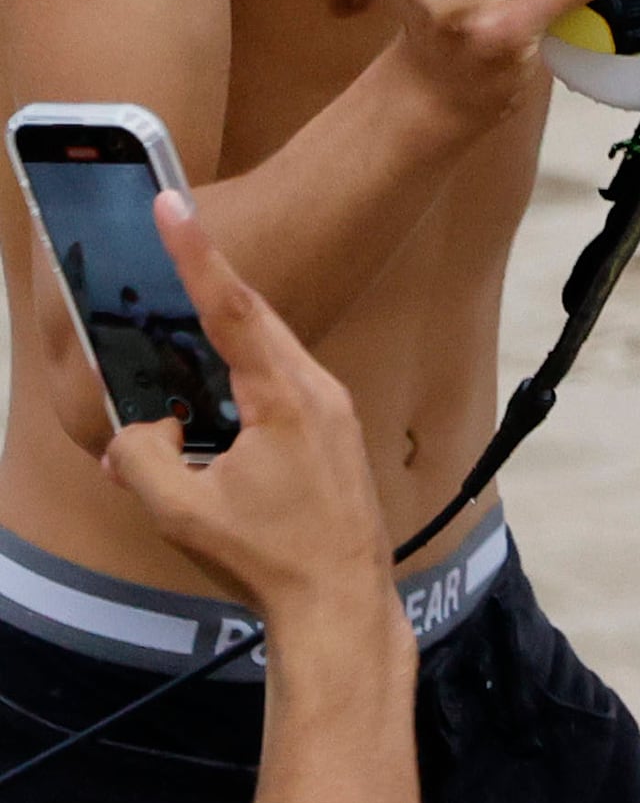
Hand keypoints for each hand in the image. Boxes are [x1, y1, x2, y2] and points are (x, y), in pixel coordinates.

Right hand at [101, 196, 395, 634]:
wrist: (341, 597)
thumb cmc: (267, 556)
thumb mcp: (182, 512)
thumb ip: (143, 460)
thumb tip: (136, 431)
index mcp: (285, 396)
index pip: (233, 308)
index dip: (198, 255)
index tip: (173, 205)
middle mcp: (317, 388)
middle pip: (253, 323)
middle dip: (204, 290)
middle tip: (165, 247)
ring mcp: (331, 407)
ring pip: (268, 355)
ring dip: (219, 348)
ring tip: (171, 337)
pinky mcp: (333, 430)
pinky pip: (281, 385)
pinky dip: (240, 383)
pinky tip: (208, 410)